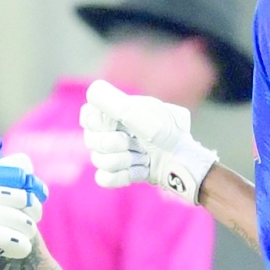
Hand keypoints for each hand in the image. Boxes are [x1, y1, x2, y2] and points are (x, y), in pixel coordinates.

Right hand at [80, 79, 217, 203]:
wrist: (183, 159)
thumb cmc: (167, 131)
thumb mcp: (141, 112)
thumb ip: (113, 102)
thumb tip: (91, 91)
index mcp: (113, 113)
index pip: (87, 116)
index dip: (98, 123)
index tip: (117, 123)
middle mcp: (109, 132)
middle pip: (90, 140)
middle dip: (116, 144)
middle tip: (138, 142)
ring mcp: (112, 154)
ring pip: (98, 160)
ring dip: (125, 160)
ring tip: (144, 157)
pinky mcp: (117, 174)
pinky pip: (104, 178)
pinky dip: (122, 176)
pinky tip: (139, 170)